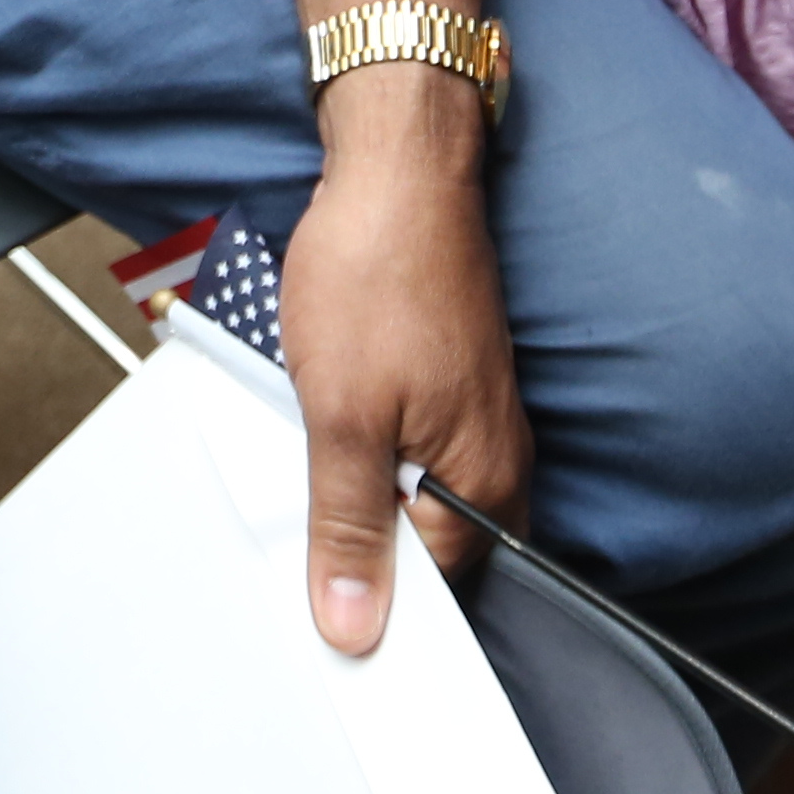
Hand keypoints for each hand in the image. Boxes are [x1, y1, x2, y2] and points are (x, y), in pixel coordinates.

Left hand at [280, 66, 527, 654]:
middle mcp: (492, 460)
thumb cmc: (379, 271)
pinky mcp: (443, 385)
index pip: (438, 597)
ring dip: (349, 485)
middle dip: (359, 542)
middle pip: (423, 551)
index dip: (375, 607)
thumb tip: (354, 622)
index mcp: (483, 485)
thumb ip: (347, 528)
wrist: (396, 170)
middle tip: (302, 504)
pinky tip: (320, 412)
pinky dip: (354, 443)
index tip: (323, 613)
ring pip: (403, 495)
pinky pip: (399, 446)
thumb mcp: (342, 417)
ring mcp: (469, 420)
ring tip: (309, 437)